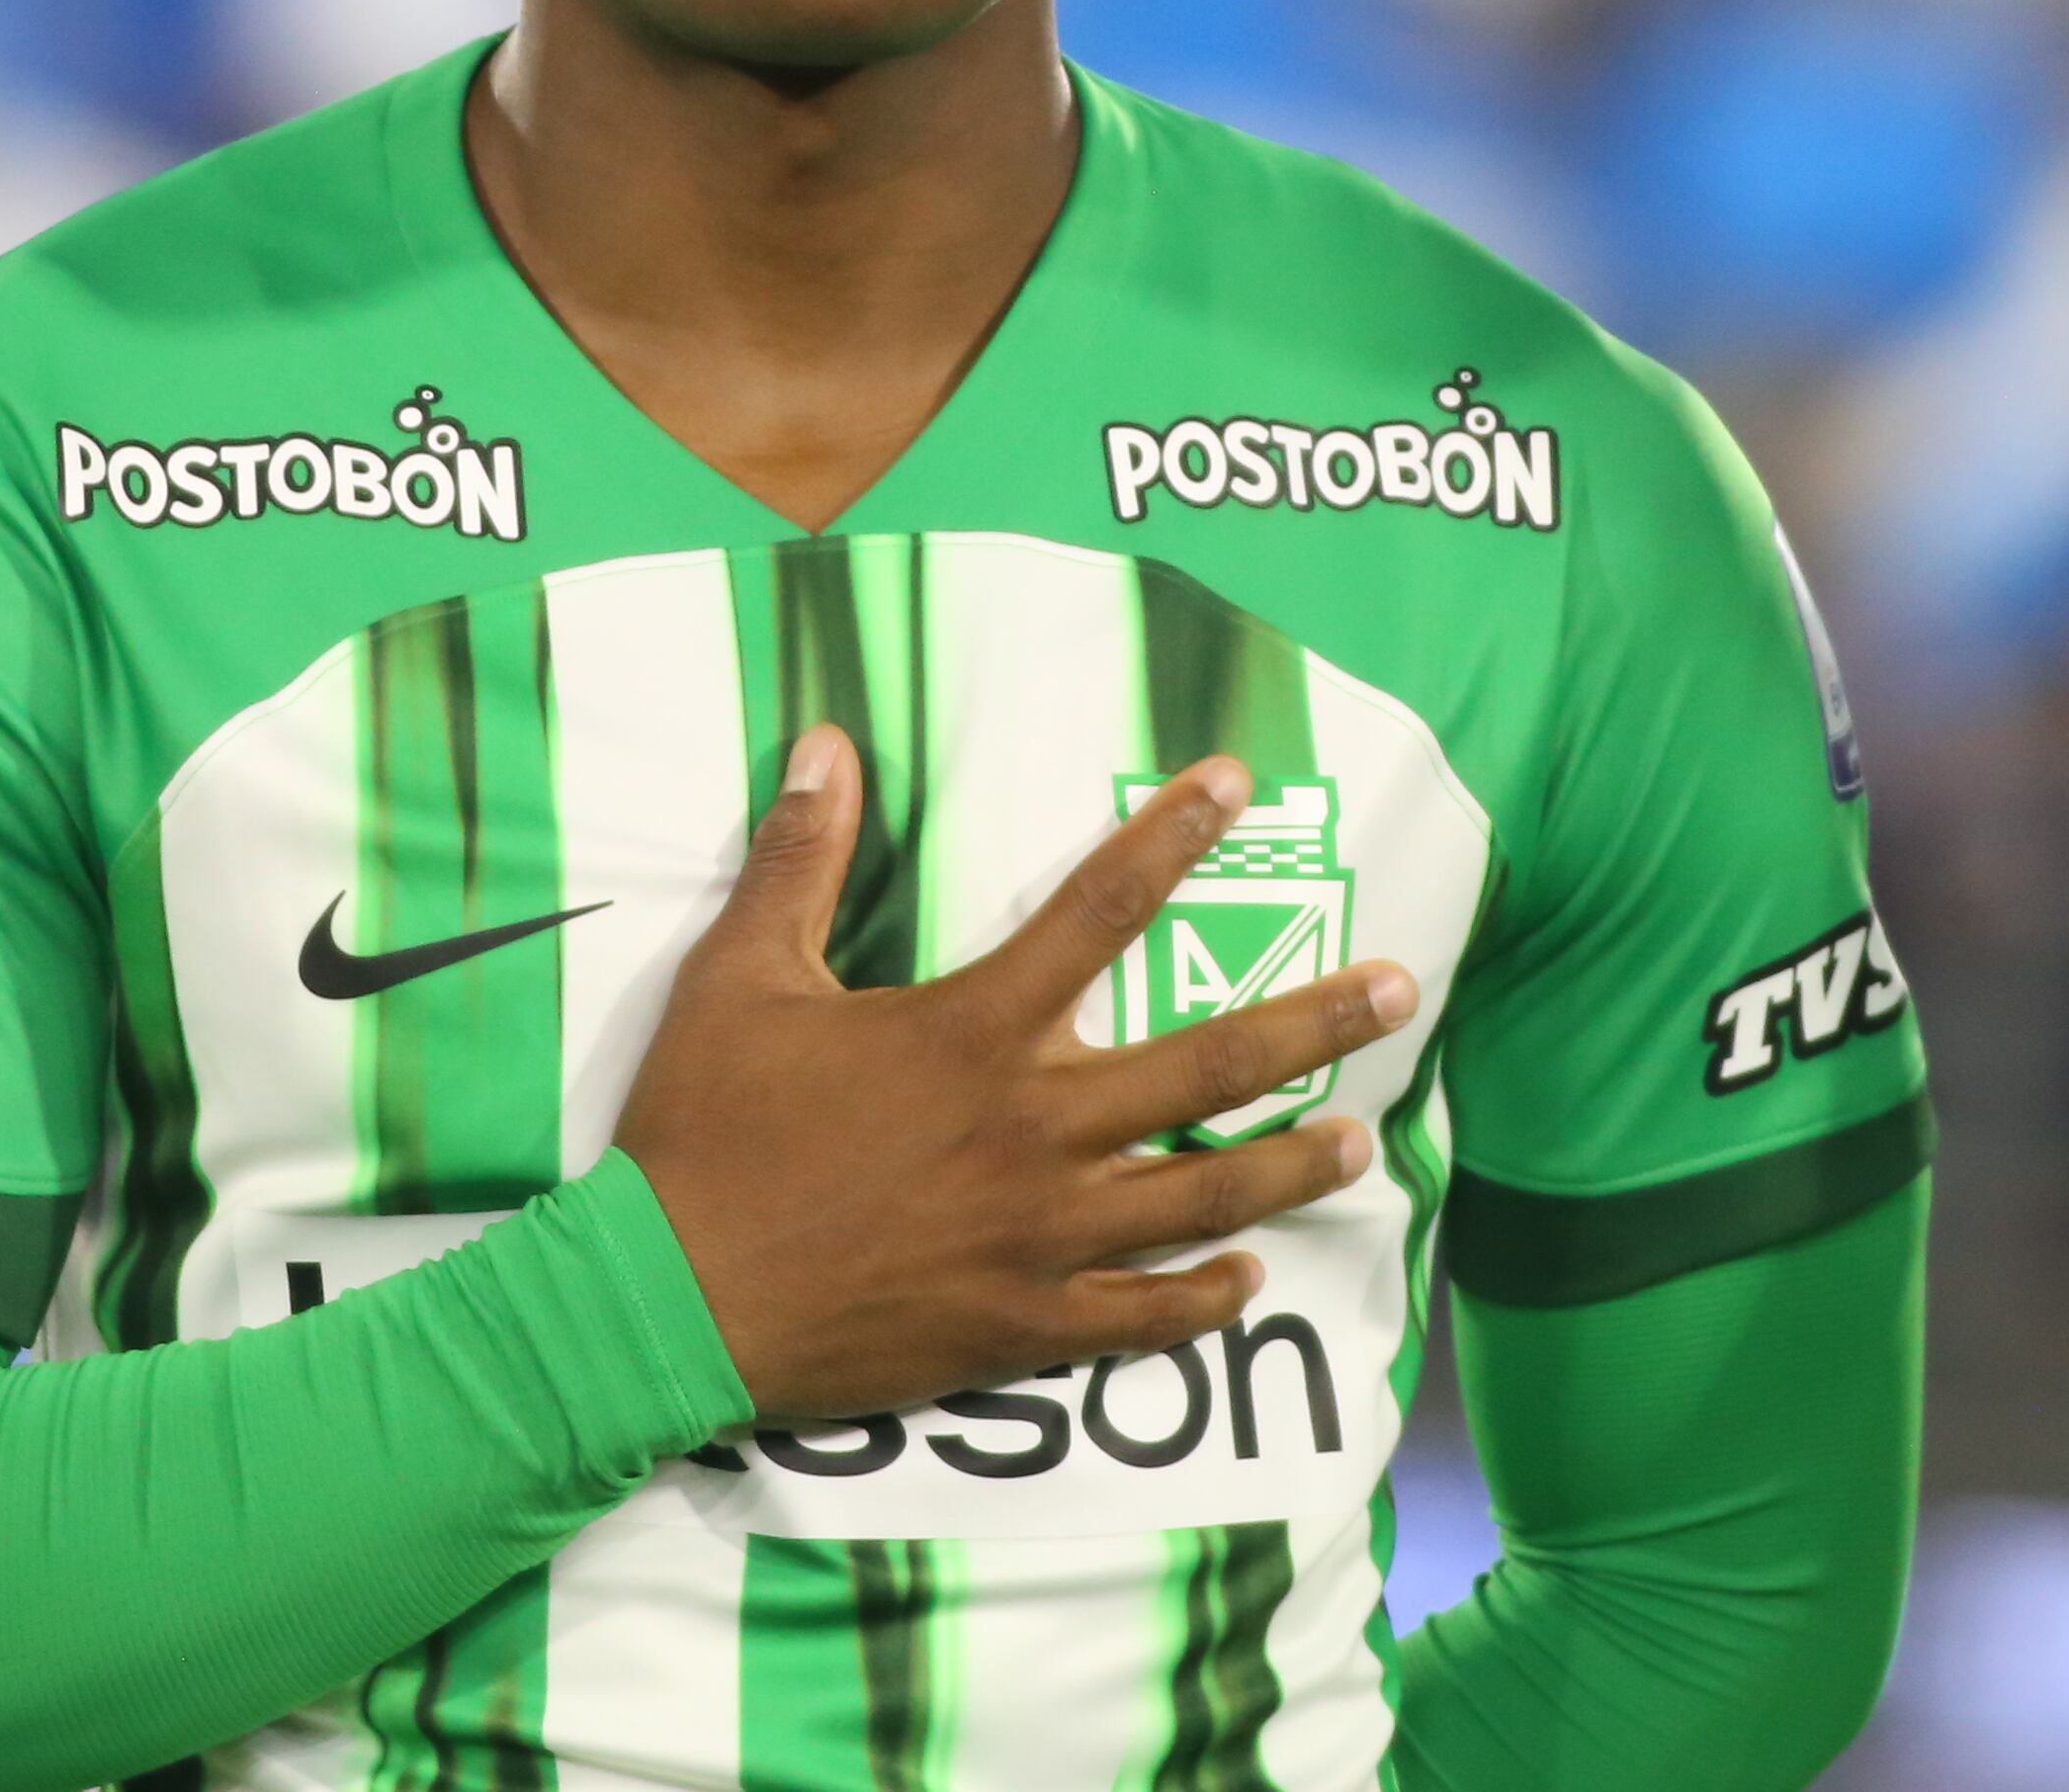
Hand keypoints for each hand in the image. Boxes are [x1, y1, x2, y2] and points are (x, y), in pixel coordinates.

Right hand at [613, 726, 1416, 1420]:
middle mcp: (1031, 1129)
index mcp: (971, 1031)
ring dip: (1291, 1167)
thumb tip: (823, 743)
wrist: (668, 1299)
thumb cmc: (703, 1131)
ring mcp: (1037, 1238)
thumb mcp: (738, 975)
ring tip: (1360, 1143)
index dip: (1170, 836)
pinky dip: (1206, 1299)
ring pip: (1203, 1198)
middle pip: (1207, 1065)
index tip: (1235, 785)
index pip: (1097, 909)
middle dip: (1316, 1019)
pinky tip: (1247, 1281)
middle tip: (1401, 989)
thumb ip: (796, 859)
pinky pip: (1143, 1318)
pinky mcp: (1020, 1326)